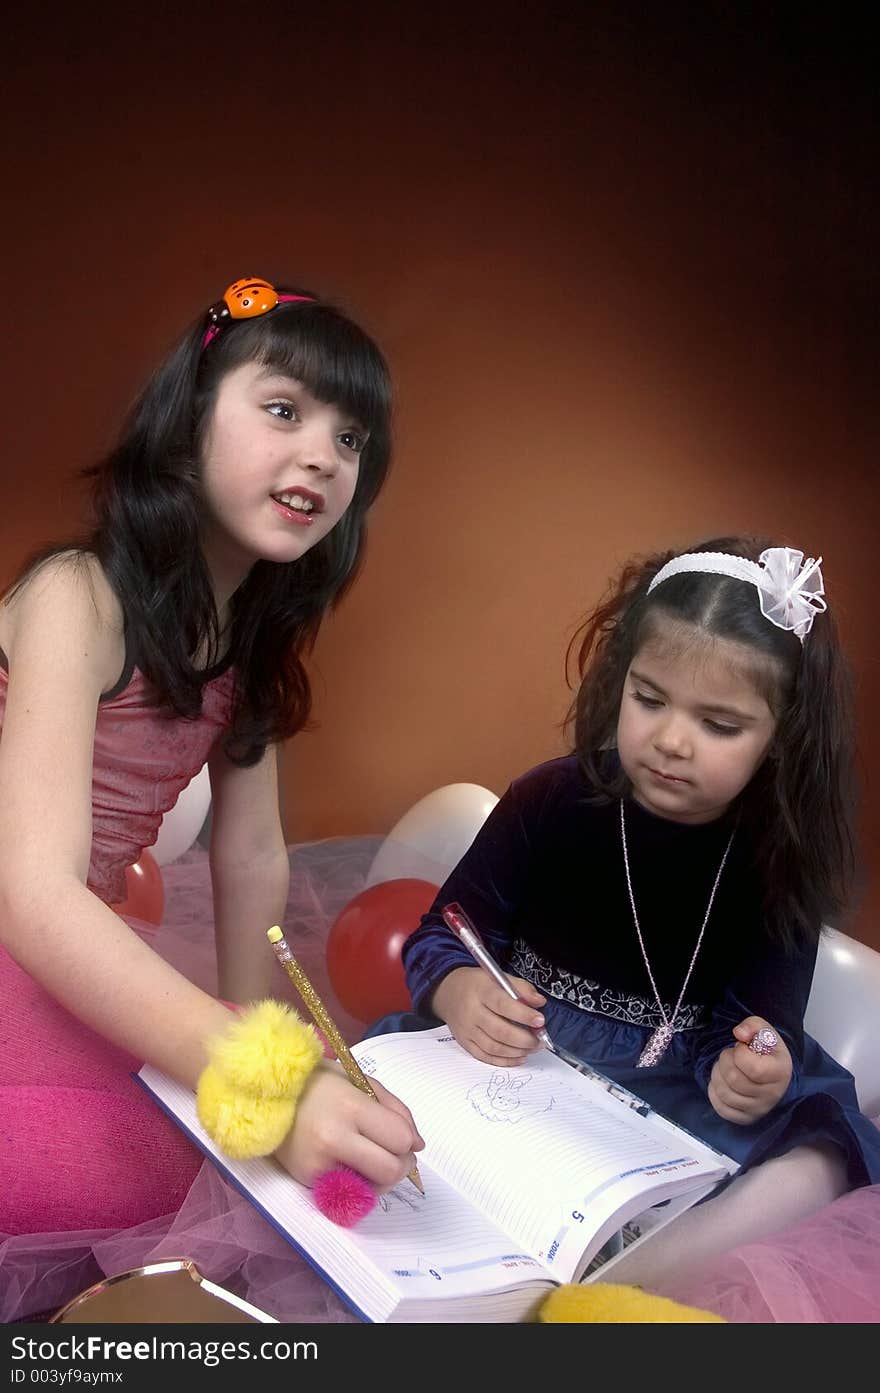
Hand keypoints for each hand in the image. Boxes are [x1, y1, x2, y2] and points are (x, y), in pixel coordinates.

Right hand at [274, 1064, 423, 1192]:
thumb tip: (417, 1144)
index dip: (409, 1141)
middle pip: (390, 1170)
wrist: (268, 1095)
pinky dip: (357, 1181)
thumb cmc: (319, 1082)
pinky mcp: (308, 1180)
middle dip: (401, 1165)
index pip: (400, 1139)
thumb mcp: (360, 1081)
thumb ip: (394, 1109)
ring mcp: (319, 1164)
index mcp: (350, 1107)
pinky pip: (349, 1191)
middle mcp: (334, 1139)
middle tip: (396, 1155)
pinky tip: (349, 1162)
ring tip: (370, 1156)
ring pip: (372, 1188)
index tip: (404, 1137)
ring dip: (381, 1177)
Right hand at [431, 966, 546, 1065]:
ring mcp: (467, 1029)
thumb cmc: (477, 985)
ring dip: (517, 1051)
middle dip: (525, 1039)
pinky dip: (504, 1061)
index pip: (503, 1005)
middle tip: (540, 1039)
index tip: (540, 1020)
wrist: (448, 992)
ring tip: (532, 1047)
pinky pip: (485, 1057)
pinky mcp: (465, 1042)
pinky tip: (519, 1057)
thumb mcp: (498, 977)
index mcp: (481, 991)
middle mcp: (472, 1012)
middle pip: (500, 1031)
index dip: (523, 1015)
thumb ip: (521, 988)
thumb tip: (539, 1002)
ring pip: (494, 1047)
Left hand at [707, 1016, 791, 1123]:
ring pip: (724, 1093)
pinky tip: (722, 1081)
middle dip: (725, 1061)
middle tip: (730, 1055)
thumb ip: (753, 1025)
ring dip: (717, 1074)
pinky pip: (720, 1107)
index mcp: (780, 1073)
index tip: (742, 1047)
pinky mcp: (745, 1118)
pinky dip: (714, 1091)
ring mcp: (758, 1110)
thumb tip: (739, 1034)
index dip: (739, 1053)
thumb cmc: (767, 1050)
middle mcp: (772, 1095)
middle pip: (734, 1079)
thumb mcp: (764, 1031)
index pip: (752, 1068)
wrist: (773, 1072)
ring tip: (725, 1067)